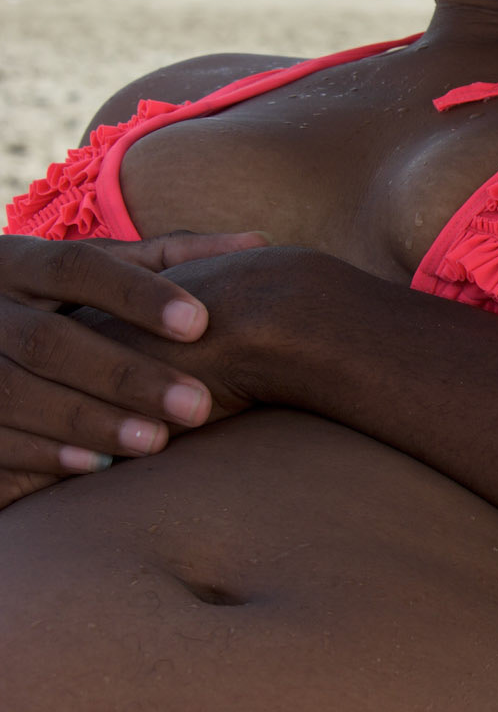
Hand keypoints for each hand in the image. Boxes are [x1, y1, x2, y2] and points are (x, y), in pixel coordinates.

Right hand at [0, 231, 265, 504]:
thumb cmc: (54, 303)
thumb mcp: (92, 272)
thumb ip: (167, 260)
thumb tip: (259, 243)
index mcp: (16, 261)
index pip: (76, 266)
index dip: (136, 295)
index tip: (202, 324)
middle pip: (48, 339)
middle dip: (125, 375)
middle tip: (199, 405)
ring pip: (16, 392)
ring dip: (89, 421)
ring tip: (157, 443)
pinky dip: (42, 454)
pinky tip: (96, 469)